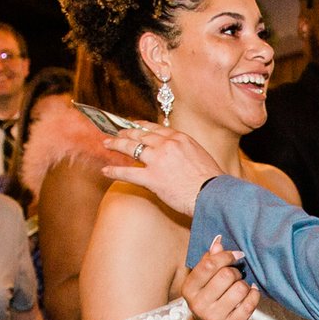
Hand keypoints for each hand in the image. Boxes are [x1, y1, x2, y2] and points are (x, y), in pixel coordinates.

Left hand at [96, 123, 223, 218]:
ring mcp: (158, 160)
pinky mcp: (152, 178)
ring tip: (107, 144)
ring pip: (131, 148)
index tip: (135, 125)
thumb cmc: (211, 180)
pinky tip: (105, 171)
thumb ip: (185, 151)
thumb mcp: (200, 156)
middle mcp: (167, 145)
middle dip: (126, 132)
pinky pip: (128, 173)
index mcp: (180, 139)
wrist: (212, 194)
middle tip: (117, 133)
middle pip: (141, 135)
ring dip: (117, 145)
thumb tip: (178, 155)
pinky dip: (114, 171)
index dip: (142, 126)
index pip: (156, 129)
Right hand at [179, 238, 259, 319]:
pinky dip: (254, 295)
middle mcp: (199, 304)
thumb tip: (218, 240)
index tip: (237, 255)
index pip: (209, 264)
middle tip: (237, 275)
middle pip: (227, 275)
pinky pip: (250, 304)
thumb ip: (209, 261)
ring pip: (240, 289)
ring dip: (245, 285)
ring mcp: (214, 318)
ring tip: (241, 288)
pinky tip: (251, 294)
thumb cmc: (208, 302)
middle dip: (237, 272)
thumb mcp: (203, 283)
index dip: (226, 256)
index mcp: (189, 289)